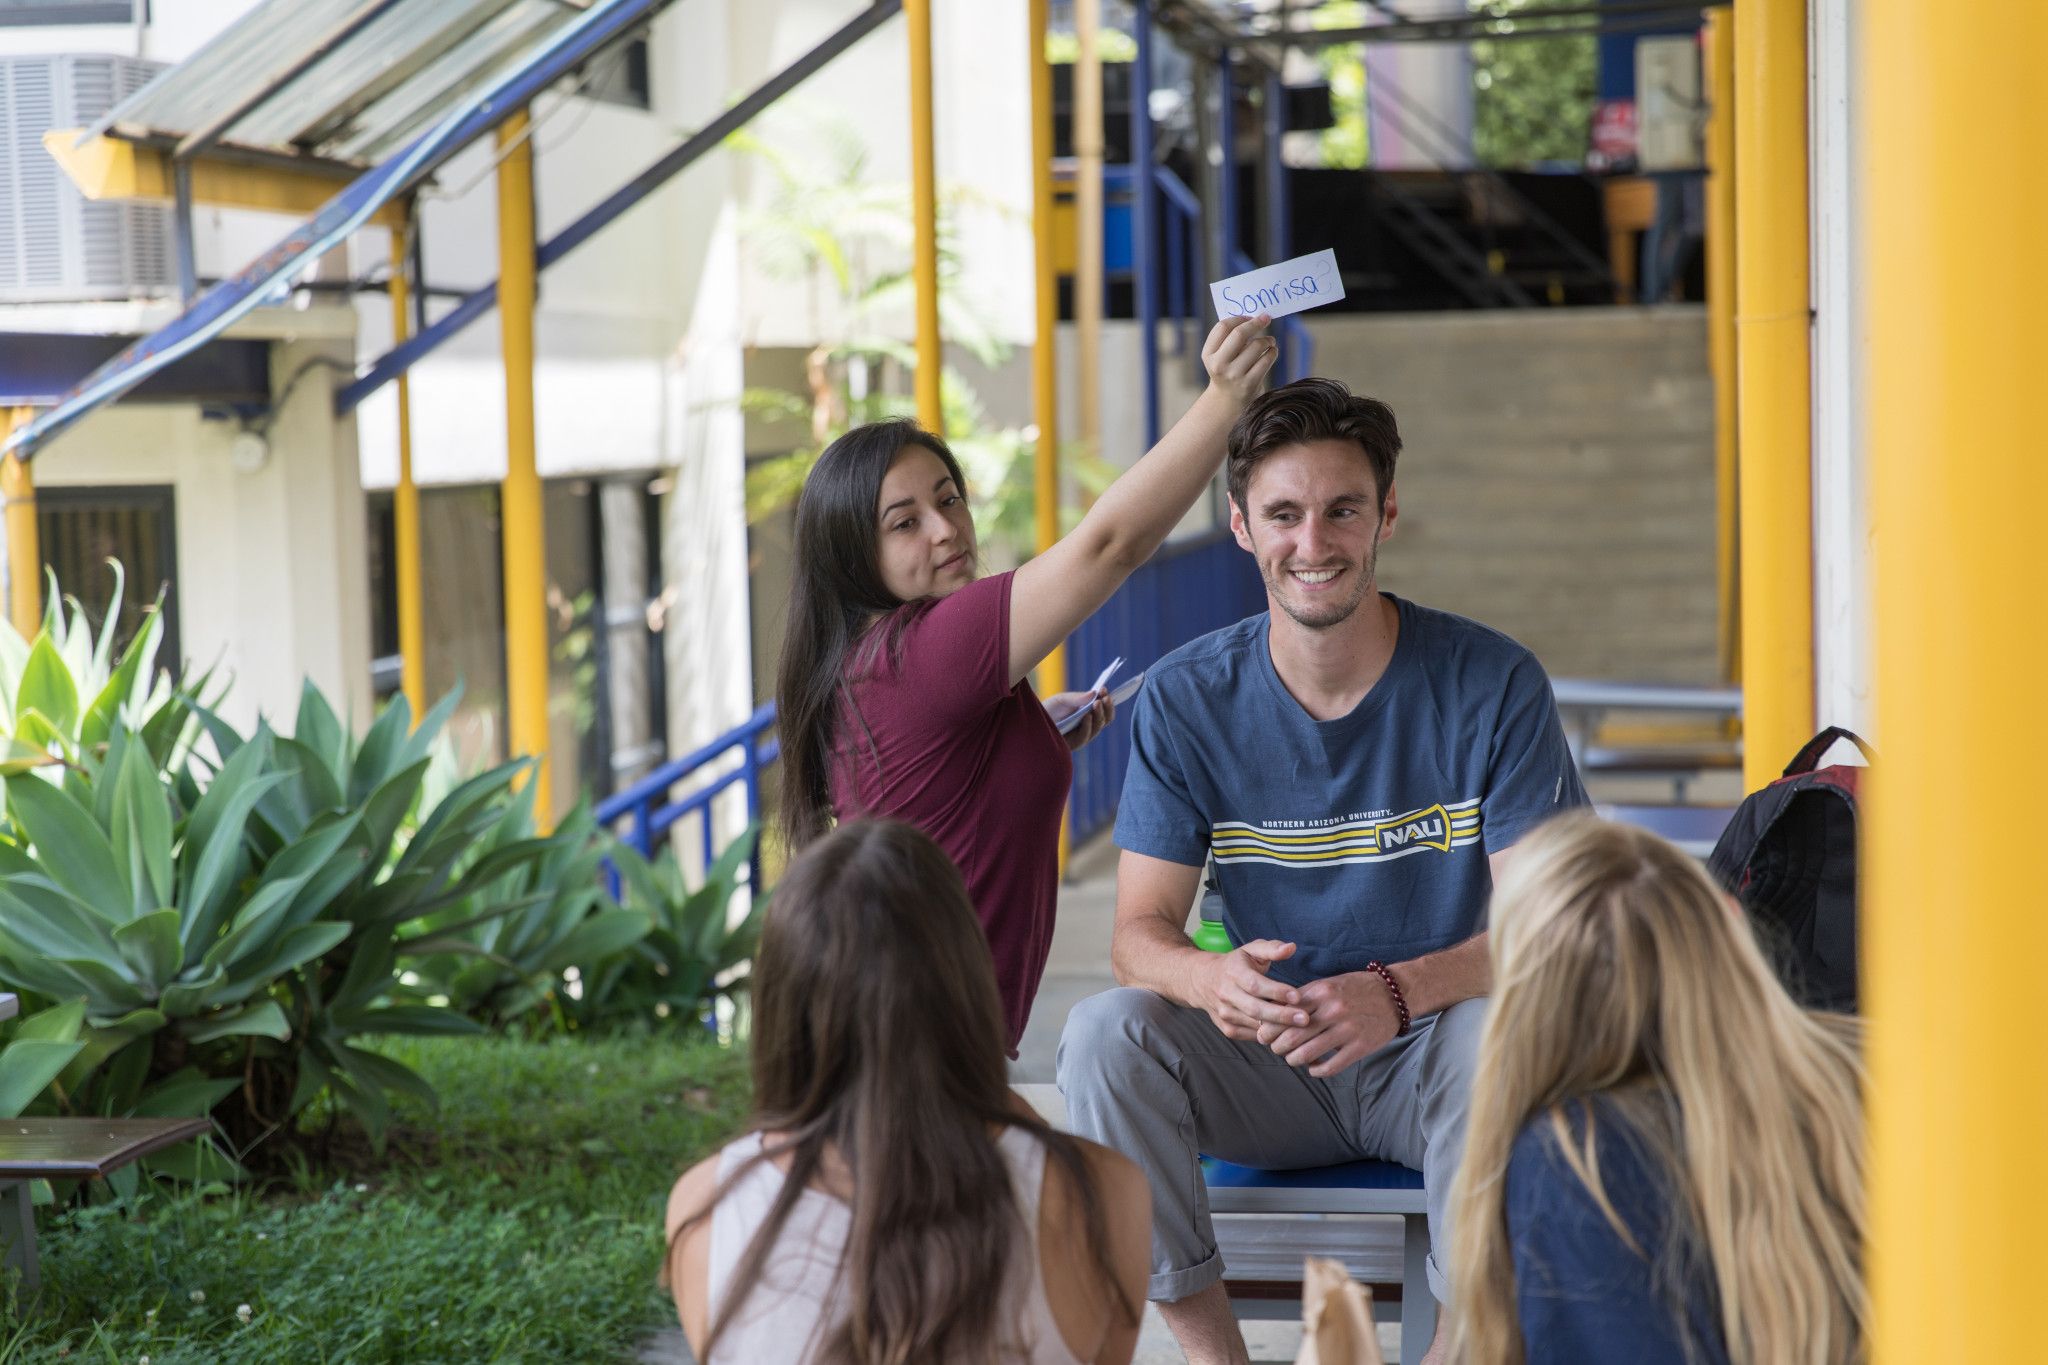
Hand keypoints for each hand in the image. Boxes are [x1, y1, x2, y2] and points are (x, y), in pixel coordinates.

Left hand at [1045, 689, 1113, 750]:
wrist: (1031, 723)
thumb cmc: (1047, 711)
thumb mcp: (1062, 700)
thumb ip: (1077, 698)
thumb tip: (1094, 693)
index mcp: (1088, 714)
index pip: (1103, 710)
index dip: (1107, 701)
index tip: (1104, 690)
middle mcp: (1088, 726)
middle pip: (1105, 719)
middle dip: (1107, 708)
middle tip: (1104, 697)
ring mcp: (1081, 736)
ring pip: (1097, 728)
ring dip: (1099, 715)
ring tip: (1097, 703)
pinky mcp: (1072, 745)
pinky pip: (1084, 737)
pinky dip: (1087, 726)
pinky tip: (1087, 716)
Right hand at [1193, 939, 1307, 1041]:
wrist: (1202, 980)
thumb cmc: (1235, 964)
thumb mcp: (1251, 950)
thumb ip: (1272, 949)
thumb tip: (1292, 947)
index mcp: (1233, 972)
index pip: (1255, 984)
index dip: (1276, 991)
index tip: (1297, 996)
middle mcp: (1226, 994)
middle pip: (1255, 1009)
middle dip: (1281, 1016)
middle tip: (1304, 1019)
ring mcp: (1225, 1014)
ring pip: (1254, 1025)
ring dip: (1277, 1028)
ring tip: (1300, 1029)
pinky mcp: (1227, 1029)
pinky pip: (1252, 1036)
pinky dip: (1269, 1036)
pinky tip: (1285, 1032)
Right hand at [1201, 313, 1277, 405]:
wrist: (1228, 401)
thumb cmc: (1228, 370)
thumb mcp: (1219, 355)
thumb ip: (1229, 337)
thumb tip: (1254, 316)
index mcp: (1209, 354)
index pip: (1223, 327)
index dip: (1239, 318)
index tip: (1250, 317)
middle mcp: (1219, 365)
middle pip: (1239, 334)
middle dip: (1256, 323)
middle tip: (1265, 318)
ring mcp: (1234, 375)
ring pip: (1257, 346)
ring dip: (1268, 339)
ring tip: (1270, 341)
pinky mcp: (1250, 384)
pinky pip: (1266, 359)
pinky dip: (1272, 352)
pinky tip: (1271, 351)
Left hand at [1256, 970, 1403, 1078]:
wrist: (1394, 994)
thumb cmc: (1354, 990)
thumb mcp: (1327, 985)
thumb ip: (1304, 998)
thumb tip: (1274, 1015)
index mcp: (1321, 992)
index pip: (1284, 1014)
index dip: (1269, 1029)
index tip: (1264, 1035)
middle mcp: (1332, 1010)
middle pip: (1292, 1036)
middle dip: (1278, 1047)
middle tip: (1276, 1050)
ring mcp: (1347, 1029)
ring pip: (1308, 1053)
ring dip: (1294, 1060)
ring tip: (1292, 1059)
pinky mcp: (1360, 1046)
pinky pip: (1331, 1066)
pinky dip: (1316, 1070)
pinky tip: (1313, 1068)